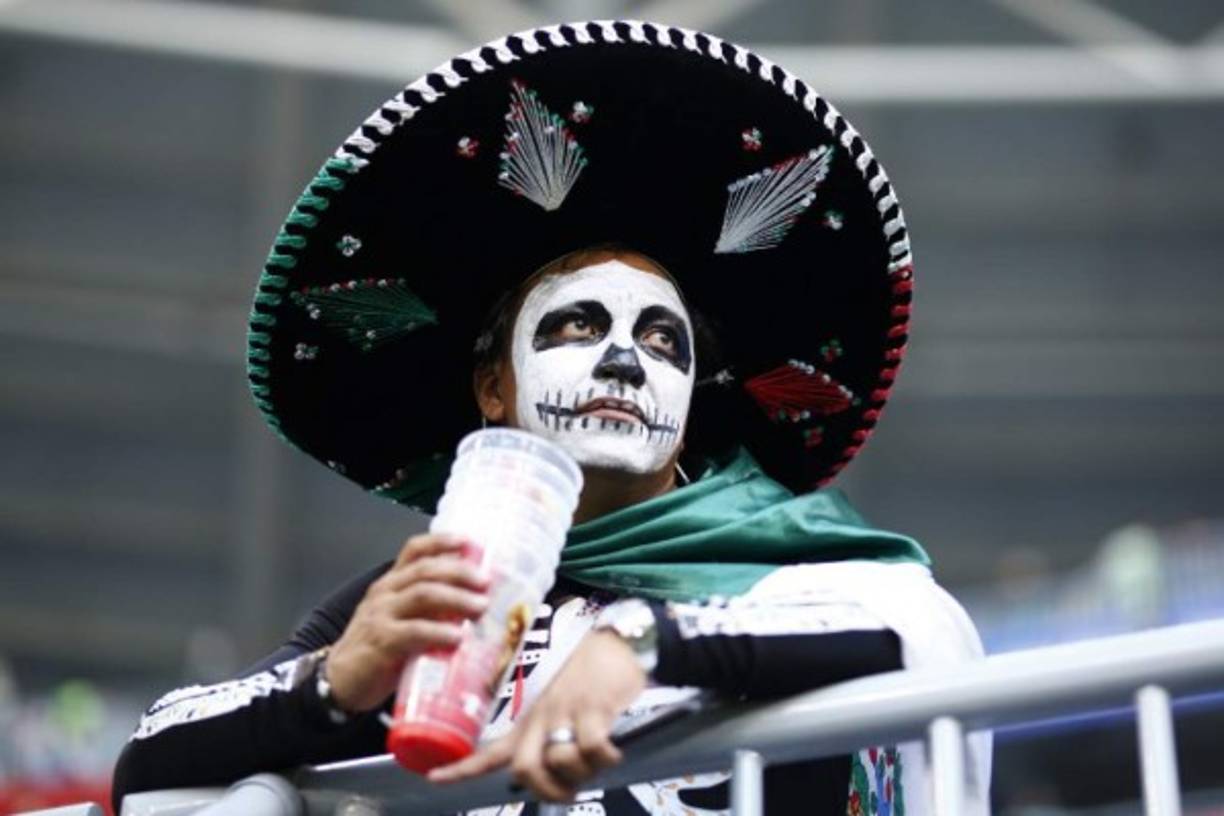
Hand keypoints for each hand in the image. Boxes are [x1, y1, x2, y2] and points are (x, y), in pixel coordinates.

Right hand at [326, 533, 489, 712]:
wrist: (341, 682)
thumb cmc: (378, 649)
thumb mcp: (401, 620)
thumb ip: (429, 610)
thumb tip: (474, 605)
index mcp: (392, 584)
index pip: (414, 550)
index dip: (441, 542)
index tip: (469, 542)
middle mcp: (385, 593)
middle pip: (426, 570)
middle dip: (460, 572)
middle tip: (486, 583)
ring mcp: (381, 615)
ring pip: (423, 594)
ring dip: (456, 598)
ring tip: (480, 607)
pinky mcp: (381, 641)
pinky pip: (414, 631)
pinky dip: (439, 632)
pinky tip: (457, 637)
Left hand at [429, 630, 645, 801]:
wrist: (615, 637)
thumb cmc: (589, 668)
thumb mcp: (557, 695)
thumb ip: (547, 726)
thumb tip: (552, 765)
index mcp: (529, 718)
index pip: (489, 750)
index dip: (462, 768)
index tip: (435, 777)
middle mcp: (541, 716)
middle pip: (523, 769)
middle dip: (545, 790)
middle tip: (566, 790)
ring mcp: (565, 712)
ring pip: (558, 762)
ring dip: (581, 772)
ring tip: (596, 764)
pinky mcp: (593, 708)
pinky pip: (592, 749)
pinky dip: (604, 758)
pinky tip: (613, 752)